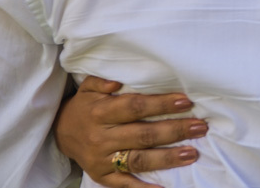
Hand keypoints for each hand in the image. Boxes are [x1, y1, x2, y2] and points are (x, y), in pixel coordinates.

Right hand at [53, 76, 206, 187]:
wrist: (59, 133)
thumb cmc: (85, 106)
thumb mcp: (88, 88)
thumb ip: (101, 81)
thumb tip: (117, 82)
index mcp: (100, 112)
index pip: (135, 107)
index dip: (161, 105)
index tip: (186, 102)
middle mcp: (101, 138)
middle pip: (143, 135)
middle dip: (174, 131)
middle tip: (200, 127)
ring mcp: (102, 160)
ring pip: (138, 160)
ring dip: (167, 158)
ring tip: (192, 154)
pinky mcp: (102, 176)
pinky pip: (125, 184)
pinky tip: (164, 187)